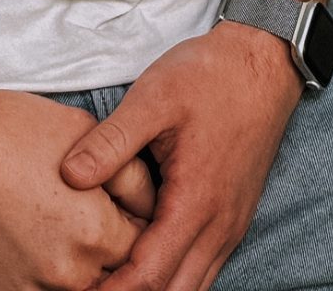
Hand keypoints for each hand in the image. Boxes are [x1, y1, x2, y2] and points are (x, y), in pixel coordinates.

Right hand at [0, 84, 147, 290]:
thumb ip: (130, 176)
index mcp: (97, 232)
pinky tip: (31, 251)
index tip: (124, 218)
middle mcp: (69, 271)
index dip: (137, 231)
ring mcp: (30, 289)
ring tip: (58, 239)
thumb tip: (153, 206)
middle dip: (111, 257)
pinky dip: (41, 285)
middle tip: (87, 227)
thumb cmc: (6, 129)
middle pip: (114, 280)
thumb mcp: (82, 134)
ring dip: (78, 275)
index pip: (143, 250)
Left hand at [57, 23, 301, 290]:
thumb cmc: (209, 77)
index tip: (76, 290)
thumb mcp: (152, 98)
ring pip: (193, 285)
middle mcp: (219, 225)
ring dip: (154, 290)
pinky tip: (144, 264)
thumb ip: (110, 141)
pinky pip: (204, 266)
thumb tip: (69, 176)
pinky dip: (174, 277)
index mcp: (196, 202)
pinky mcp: (232, 217)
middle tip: (85, 289)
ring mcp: (230, 225)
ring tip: (110, 282)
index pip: (151, 275)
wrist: (263, 64)